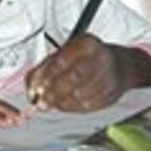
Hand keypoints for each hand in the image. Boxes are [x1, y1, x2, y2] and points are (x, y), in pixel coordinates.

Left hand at [26, 35, 150, 111]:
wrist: (117, 66)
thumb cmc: (84, 59)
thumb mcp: (63, 54)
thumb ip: (43, 69)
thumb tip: (32, 89)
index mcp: (86, 43)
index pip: (62, 60)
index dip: (46, 76)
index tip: (37, 88)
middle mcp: (99, 57)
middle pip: (75, 77)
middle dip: (55, 92)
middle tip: (43, 102)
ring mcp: (107, 76)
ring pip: (81, 94)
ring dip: (63, 102)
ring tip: (54, 103)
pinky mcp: (111, 93)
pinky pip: (88, 105)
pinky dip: (74, 108)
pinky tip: (68, 103)